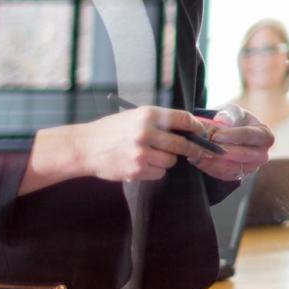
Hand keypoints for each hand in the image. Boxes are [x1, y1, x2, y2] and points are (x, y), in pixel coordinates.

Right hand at [71, 106, 210, 182]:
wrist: (86, 147)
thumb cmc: (112, 130)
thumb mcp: (135, 116)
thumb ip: (160, 120)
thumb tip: (189, 127)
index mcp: (148, 115)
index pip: (183, 119)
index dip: (197, 127)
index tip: (202, 132)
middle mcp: (146, 132)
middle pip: (183, 143)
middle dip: (193, 148)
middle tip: (200, 151)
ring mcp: (141, 153)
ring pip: (171, 160)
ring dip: (168, 159)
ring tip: (153, 154)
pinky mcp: (136, 170)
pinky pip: (159, 173)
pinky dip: (156, 170)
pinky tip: (143, 163)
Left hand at [196, 108, 272, 182]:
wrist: (232, 134)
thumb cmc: (236, 121)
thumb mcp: (234, 112)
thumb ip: (229, 114)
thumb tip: (222, 120)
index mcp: (265, 136)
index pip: (249, 135)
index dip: (232, 135)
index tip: (215, 135)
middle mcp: (262, 155)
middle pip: (242, 155)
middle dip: (222, 150)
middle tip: (205, 146)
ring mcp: (251, 168)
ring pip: (232, 168)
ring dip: (213, 161)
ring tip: (198, 152)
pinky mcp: (239, 176)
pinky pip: (223, 175)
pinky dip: (209, 168)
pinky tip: (197, 159)